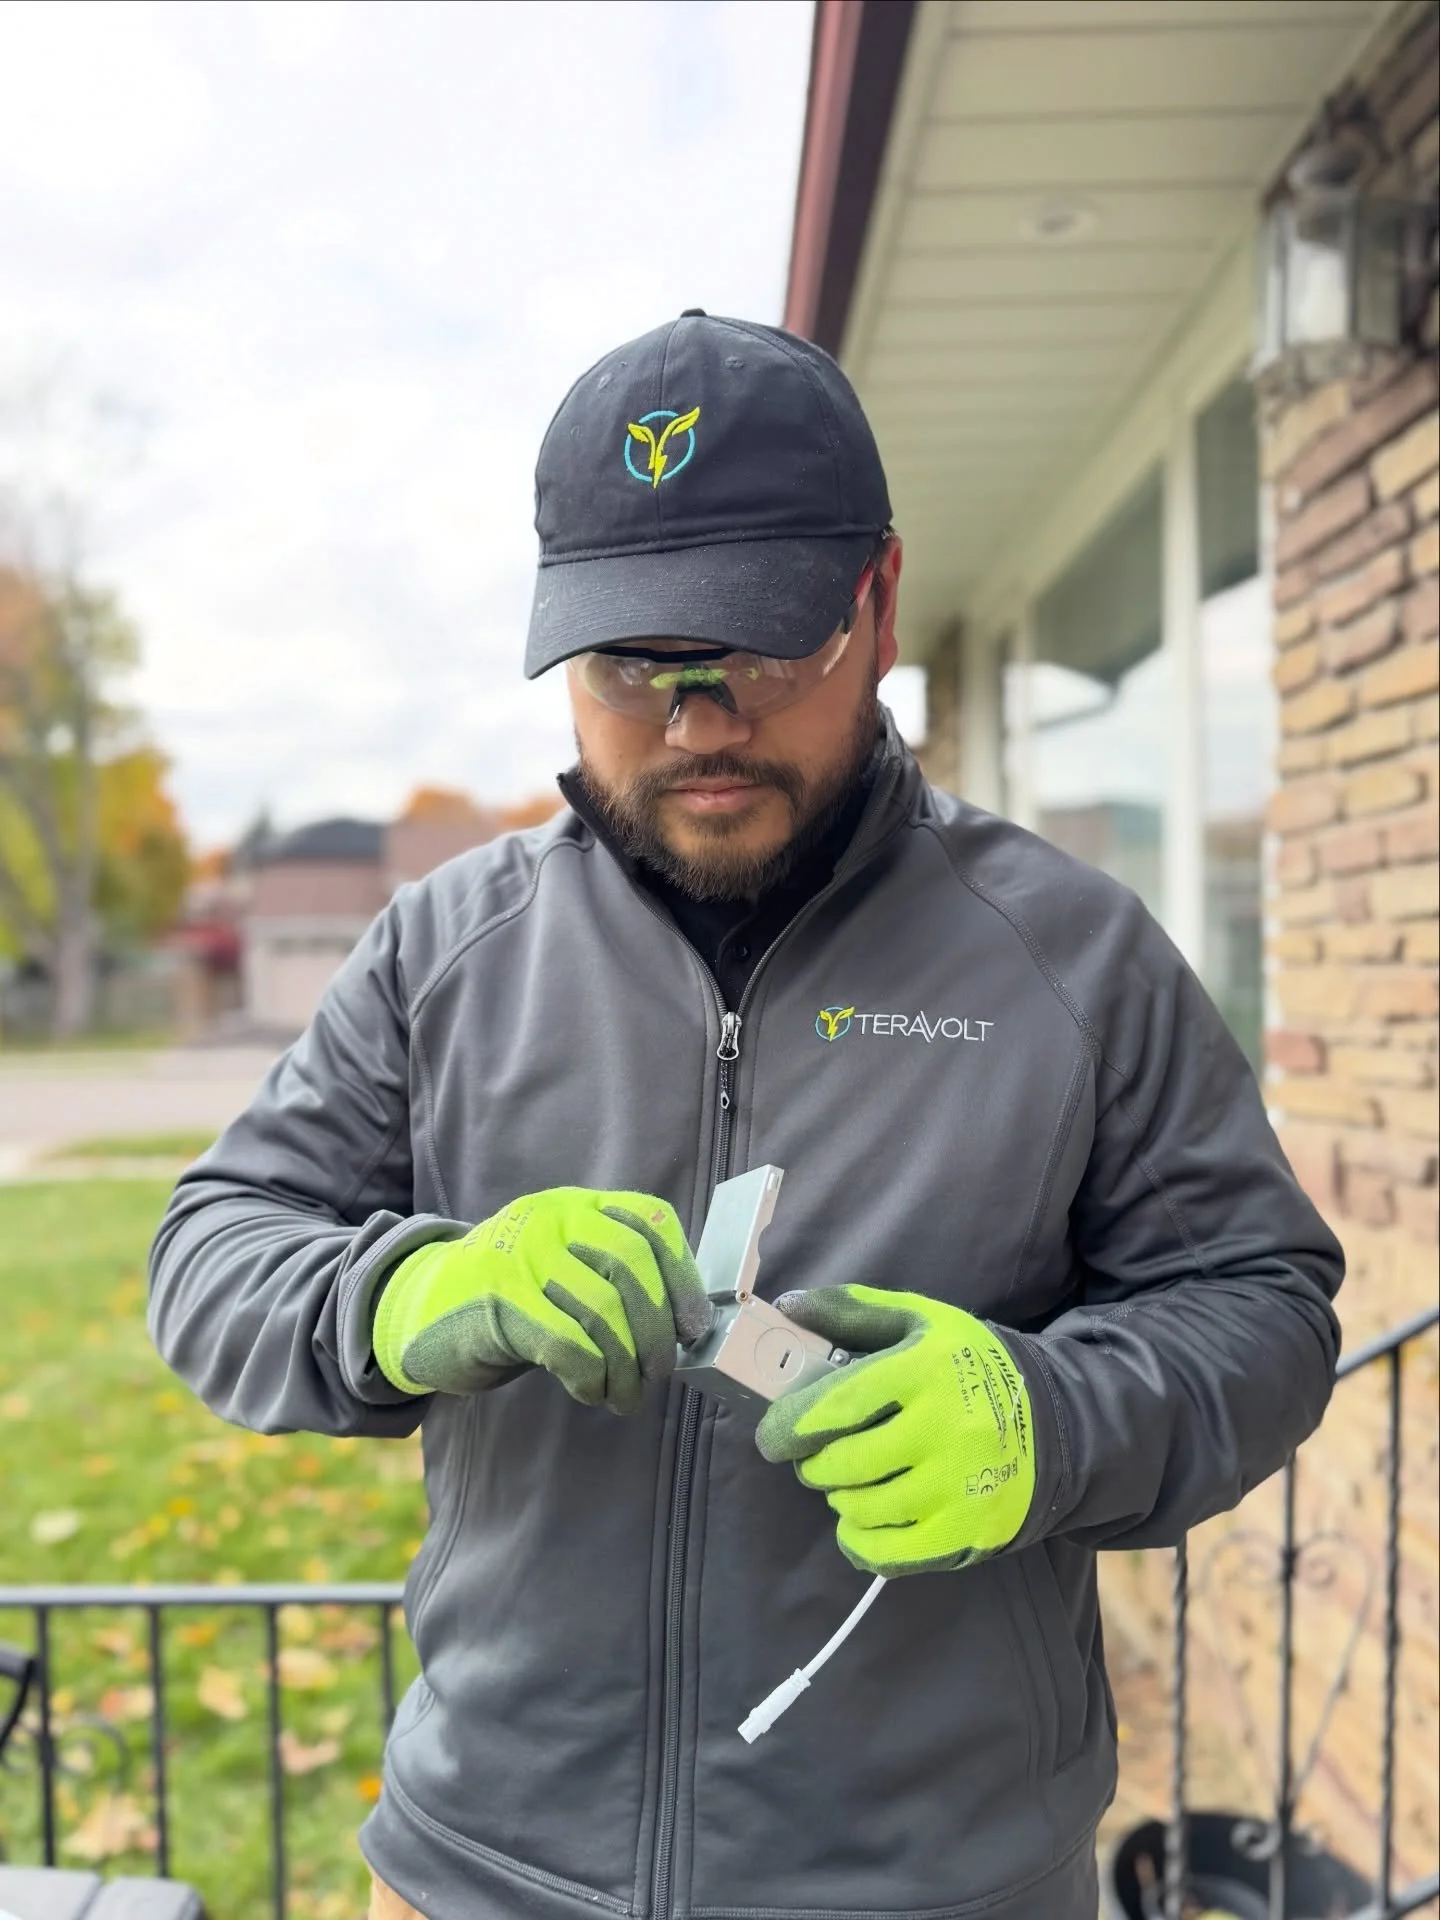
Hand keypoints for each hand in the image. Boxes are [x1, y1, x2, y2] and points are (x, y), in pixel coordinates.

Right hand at [372, 1188, 711, 1413]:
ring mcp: (520, 1256)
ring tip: (626, 1394)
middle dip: (657, 1328)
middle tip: (659, 1370)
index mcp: (573, 1206)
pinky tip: (591, 1392)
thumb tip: (683, 1322)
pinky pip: (568, 1345)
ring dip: (627, 1366)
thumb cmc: (508, 1299)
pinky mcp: (498, 1303)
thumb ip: (611, 1277)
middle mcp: (549, 1220)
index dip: (682, 1275)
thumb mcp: (560, 1267)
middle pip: (632, 1266)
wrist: (415, 1309)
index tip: (693, 1324)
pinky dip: (592, 1377)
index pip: (650, 1221)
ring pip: (603, 1311)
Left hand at [755, 1286, 1035, 1575]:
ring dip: (840, 1497)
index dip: (792, 1425)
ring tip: (851, 1479)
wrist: (1055, 1422)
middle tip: (817, 1457)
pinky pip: (888, 1554)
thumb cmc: (968, 1366)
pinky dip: (860, 1542)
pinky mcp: (966, 1532)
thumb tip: (788, 1307)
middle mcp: (946, 1429)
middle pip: (845, 1464)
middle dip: (814, 1465)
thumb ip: (852, 1310)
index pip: (840, 1404)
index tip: (773, 1437)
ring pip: (862, 1509)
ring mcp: (959, 1487)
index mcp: (927, 1369)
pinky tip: (863, 1521)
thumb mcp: (919, 1320)